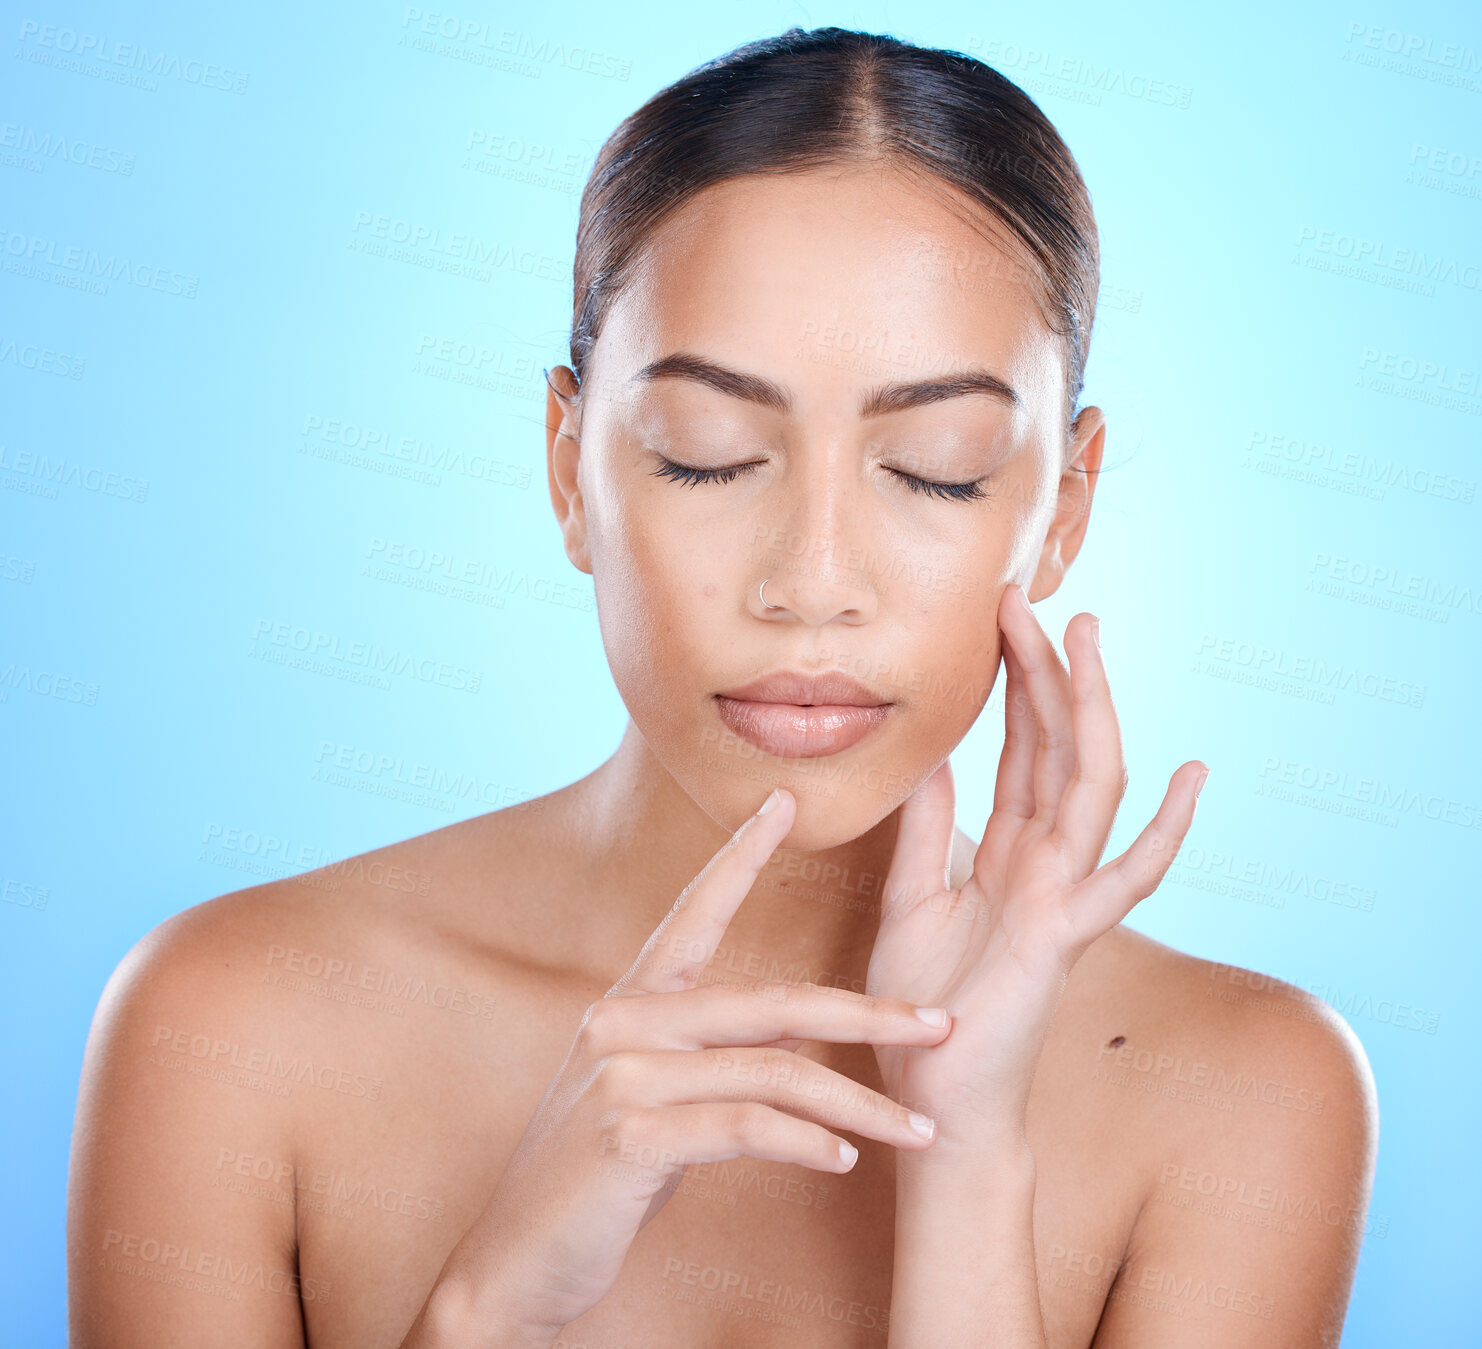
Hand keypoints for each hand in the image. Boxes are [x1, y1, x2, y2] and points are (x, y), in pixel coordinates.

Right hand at [413, 787, 952, 1347]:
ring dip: (859, 1105)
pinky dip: (806, 1142)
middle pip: (771, 1003)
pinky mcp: (629, 1136)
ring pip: (774, 1072)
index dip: (741, 854)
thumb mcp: (652, 1098)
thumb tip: (797, 1034)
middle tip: (940, 1024)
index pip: (694, 911)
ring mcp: (622, 1075)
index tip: (783, 802)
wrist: (516, 1263)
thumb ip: (711, 1054)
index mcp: (630, 1003)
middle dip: (867, 1014)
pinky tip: (845, 1159)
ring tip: (918, 1130)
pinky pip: (745, 1128)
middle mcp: (623, 1021)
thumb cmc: (594, 1182)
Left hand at [867, 584, 1206, 1156]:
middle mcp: (1044, 862)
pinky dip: (1165, 831)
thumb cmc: (924, 1008)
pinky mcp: (1066, 935)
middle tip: (1028, 600)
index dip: (1015, 684)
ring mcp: (1063, 894)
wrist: (932, 1093)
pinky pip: (1125, 877)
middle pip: (1056, 746)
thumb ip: (925, 834)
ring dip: (1091, 711)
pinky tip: (1192, 776)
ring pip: (1089, 785)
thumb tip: (933, 761)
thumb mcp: (908, 902)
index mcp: (1006, 851)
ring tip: (1088, 639)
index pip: (1020, 748)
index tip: (1001, 617)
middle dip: (1047, 673)